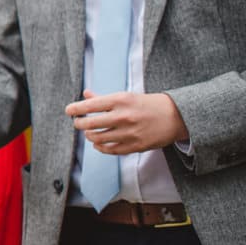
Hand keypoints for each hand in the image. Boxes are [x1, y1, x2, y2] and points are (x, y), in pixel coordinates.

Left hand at [67, 90, 188, 155]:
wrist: (176, 116)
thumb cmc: (148, 104)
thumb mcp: (126, 96)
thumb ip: (104, 98)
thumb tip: (85, 95)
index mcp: (121, 100)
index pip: (89, 106)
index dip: (75, 109)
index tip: (68, 111)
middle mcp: (123, 116)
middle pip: (89, 124)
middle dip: (79, 124)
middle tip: (78, 122)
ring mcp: (129, 133)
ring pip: (97, 138)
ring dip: (89, 136)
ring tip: (89, 132)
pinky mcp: (135, 146)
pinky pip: (109, 150)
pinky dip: (100, 147)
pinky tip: (98, 143)